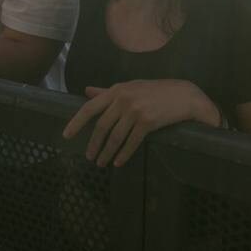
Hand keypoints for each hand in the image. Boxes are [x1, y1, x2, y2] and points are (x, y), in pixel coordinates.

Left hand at [62, 80, 221, 167]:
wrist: (184, 96)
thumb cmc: (156, 91)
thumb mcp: (130, 87)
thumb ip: (107, 91)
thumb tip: (86, 91)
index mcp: (117, 90)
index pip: (90, 107)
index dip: (76, 122)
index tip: (66, 135)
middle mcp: (123, 99)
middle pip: (101, 126)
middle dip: (93, 144)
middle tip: (89, 157)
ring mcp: (135, 110)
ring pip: (115, 137)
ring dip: (106, 152)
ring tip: (101, 163)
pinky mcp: (148, 122)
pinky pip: (131, 142)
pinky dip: (123, 154)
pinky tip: (118, 163)